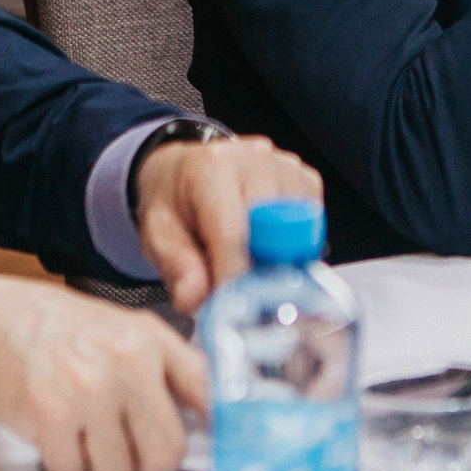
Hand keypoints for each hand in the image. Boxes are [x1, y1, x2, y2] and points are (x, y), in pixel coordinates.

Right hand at [0, 274, 205, 470]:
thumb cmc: (54, 327)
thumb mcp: (121, 329)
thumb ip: (164, 368)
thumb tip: (206, 416)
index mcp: (150, 338)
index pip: (208, 395)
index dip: (217, 432)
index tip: (217, 452)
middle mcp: (127, 360)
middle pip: (166, 452)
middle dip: (146, 467)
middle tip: (128, 456)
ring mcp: (89, 388)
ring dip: (98, 466)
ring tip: (81, 432)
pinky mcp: (48, 414)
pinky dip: (61, 464)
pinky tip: (53, 433)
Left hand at [135, 132, 322, 312]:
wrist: (184, 168)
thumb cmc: (173, 200)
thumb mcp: (157, 232)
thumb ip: (176, 267)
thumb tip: (197, 299)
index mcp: (211, 169)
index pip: (233, 232)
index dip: (234, 277)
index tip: (232, 310)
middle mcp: (255, 159)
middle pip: (274, 232)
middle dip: (259, 271)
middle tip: (241, 295)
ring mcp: (285, 166)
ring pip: (299, 232)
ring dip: (278, 259)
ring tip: (248, 264)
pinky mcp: (306, 178)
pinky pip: (313, 225)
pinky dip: (293, 246)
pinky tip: (265, 246)